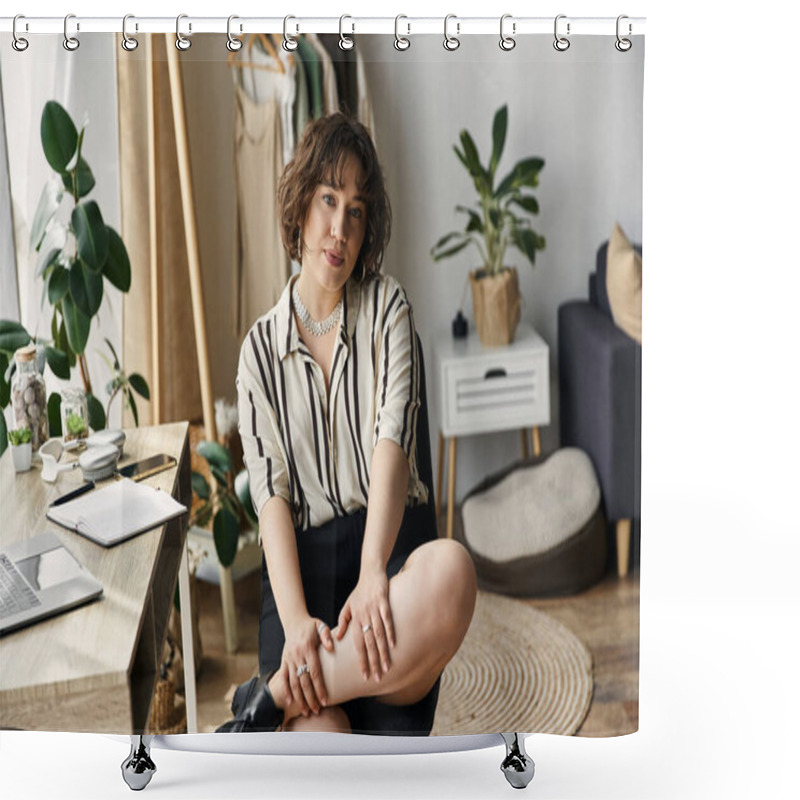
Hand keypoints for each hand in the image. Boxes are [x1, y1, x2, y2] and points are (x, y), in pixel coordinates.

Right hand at [279, 614, 334, 716]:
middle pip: (304, 681)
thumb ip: (326, 635)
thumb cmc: (310, 626)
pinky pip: (283, 678)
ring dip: (299, 698)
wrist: (293, 622)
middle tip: (317, 710)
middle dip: (310, 698)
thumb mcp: (320, 625)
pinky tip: (289, 701)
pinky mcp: (283, 661)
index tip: (324, 700)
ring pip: (293, 683)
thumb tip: (331, 647)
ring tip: (306, 711)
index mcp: (308, 648)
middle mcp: (297, 655)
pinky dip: (285, 690)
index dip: (319, 687)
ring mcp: (289, 659)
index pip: (315, 672)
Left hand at [336, 568, 394, 682]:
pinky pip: (387, 620)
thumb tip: (338, 638)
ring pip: (378, 635)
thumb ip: (343, 622)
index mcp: (354, 619)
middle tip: (377, 678)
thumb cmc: (359, 591)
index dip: (361, 660)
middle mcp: (363, 616)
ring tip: (387, 667)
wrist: (370, 572)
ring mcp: (374, 609)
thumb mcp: (348, 606)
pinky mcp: (384, 602)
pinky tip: (394, 645)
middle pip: (368, 643)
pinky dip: (390, 632)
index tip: (364, 675)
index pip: (357, 645)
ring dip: (383, 652)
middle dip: (372, 662)